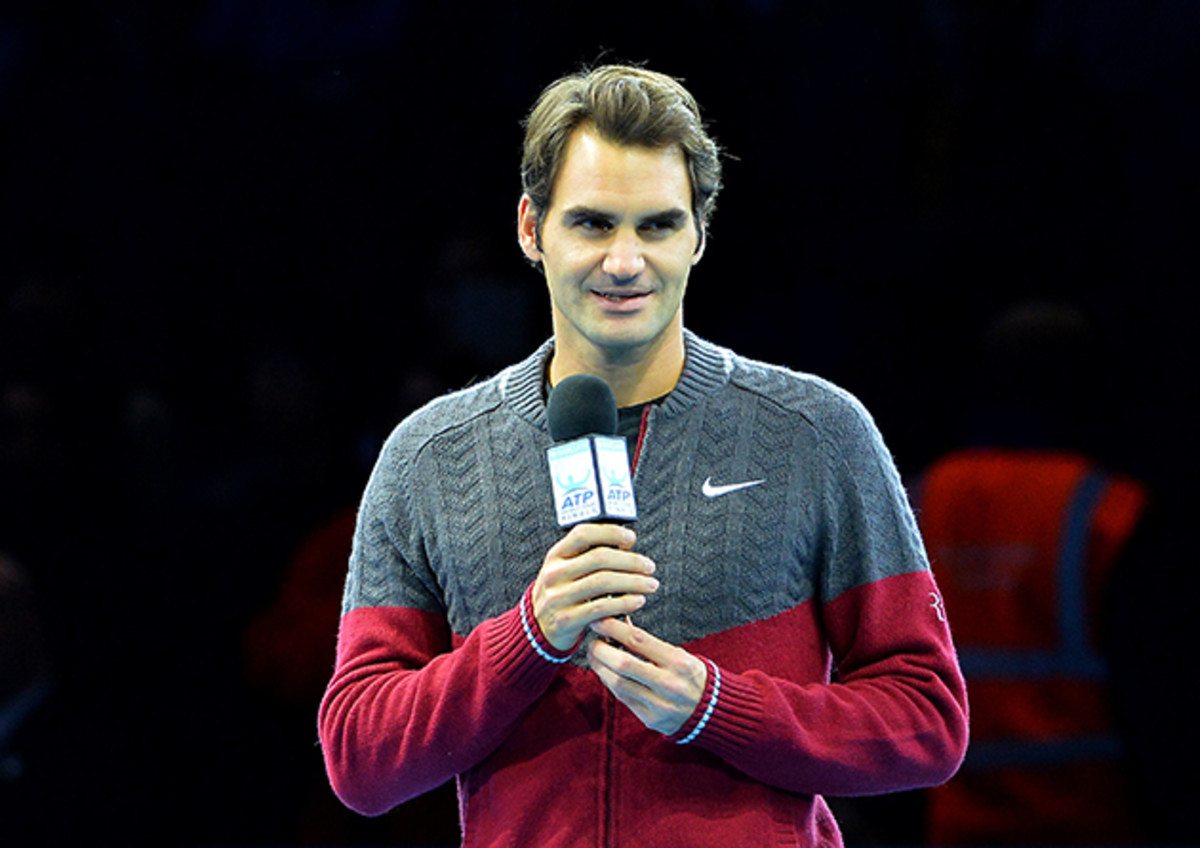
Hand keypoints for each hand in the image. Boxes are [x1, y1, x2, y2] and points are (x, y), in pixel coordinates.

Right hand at [532, 523, 657, 651]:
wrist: (538, 628)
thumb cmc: (563, 593)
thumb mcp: (567, 570)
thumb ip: (590, 555)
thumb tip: (627, 542)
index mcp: (556, 555)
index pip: (583, 534)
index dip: (611, 532)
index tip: (631, 538)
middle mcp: (554, 573)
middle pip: (599, 558)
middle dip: (631, 561)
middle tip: (650, 567)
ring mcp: (558, 597)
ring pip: (603, 582)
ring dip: (633, 582)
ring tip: (650, 585)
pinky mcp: (566, 619)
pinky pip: (602, 607)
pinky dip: (624, 603)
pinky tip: (638, 600)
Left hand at [587, 616, 706, 735]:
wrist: (712, 711)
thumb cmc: (690, 675)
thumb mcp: (678, 655)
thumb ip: (649, 644)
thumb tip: (618, 623)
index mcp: (678, 663)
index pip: (639, 640)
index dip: (614, 628)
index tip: (599, 620)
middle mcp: (669, 684)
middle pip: (623, 664)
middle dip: (601, 650)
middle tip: (592, 641)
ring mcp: (659, 704)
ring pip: (618, 684)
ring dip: (600, 668)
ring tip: (594, 656)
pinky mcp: (650, 719)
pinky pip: (622, 699)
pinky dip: (609, 683)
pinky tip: (604, 672)